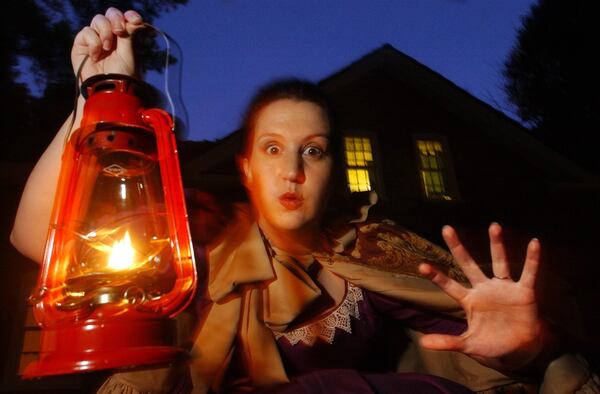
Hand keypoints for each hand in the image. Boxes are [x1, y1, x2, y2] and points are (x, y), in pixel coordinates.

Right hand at [71, 7, 143, 80]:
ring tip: (107, 49)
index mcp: (125, 38)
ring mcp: (96, 39)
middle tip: (119, 31)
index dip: (130, 15)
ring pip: (99, 20)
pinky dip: (93, 42)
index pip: (126, 18)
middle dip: (116, 19)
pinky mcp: (82, 44)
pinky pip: (87, 32)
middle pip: (112, 14)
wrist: (108, 89)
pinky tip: (96, 56)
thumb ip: (130, 34)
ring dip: (105, 31)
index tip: (135, 20)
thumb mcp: (129, 53)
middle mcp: (111, 36)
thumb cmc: (122, 75)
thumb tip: (134, 20)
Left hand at [418, 223, 550, 370]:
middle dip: (458, 248)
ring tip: (494, 226)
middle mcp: (484, 289)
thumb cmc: (492, 344)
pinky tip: (534, 243)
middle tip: (446, 228)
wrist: (520, 351)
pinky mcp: (524, 292)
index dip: (437, 276)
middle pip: (468, 265)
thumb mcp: (468, 344)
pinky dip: (532, 259)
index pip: (450, 286)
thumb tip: (423, 343)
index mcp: (469, 301)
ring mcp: (504, 288)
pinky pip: (529, 273)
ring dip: (497, 245)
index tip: (421, 266)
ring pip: (499, 262)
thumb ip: (447, 342)